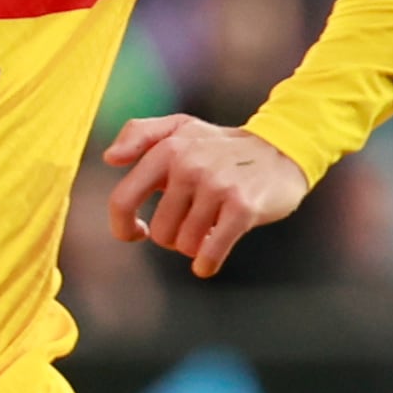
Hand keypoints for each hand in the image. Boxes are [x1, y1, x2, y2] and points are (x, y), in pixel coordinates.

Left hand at [101, 114, 311, 277]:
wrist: (283, 150)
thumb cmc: (224, 147)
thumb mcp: (183, 129)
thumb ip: (141, 134)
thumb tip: (110, 158)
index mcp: (169, 148)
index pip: (123, 200)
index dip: (123, 227)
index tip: (137, 233)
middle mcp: (190, 164)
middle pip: (159, 232)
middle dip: (174, 235)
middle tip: (194, 221)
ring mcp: (217, 185)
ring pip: (184, 245)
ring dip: (196, 246)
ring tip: (211, 227)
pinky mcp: (242, 206)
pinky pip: (209, 253)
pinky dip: (208, 263)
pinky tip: (211, 259)